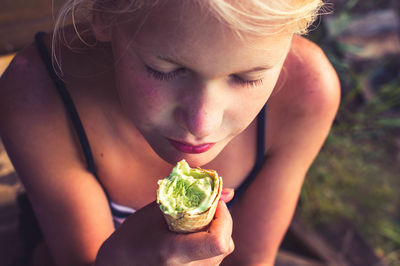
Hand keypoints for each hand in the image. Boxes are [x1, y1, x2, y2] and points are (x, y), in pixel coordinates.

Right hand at [95, 188, 234, 264]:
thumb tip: (230, 192)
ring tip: (192, 222)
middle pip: (226, 243)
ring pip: (223, 250)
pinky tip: (192, 235)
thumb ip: (193, 200)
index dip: (224, 218)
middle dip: (221, 220)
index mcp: (175, 252)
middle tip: (202, 208)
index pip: (219, 242)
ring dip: (216, 229)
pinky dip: (210, 240)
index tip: (212, 202)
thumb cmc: (132, 237)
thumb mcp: (156, 213)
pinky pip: (215, 256)